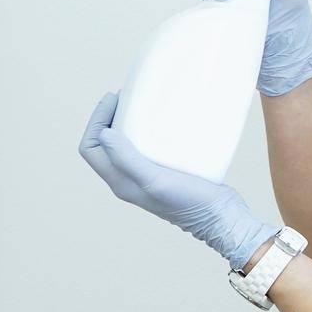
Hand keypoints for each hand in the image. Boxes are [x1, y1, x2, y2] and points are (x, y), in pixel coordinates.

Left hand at [78, 91, 277, 270]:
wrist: (220, 217)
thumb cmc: (188, 201)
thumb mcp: (155, 180)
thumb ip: (128, 160)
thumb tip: (103, 133)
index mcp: (119, 182)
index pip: (91, 148)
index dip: (96, 120)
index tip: (114, 98)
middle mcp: (128, 179)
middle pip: (105, 144)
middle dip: (110, 117)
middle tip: (128, 95)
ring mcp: (147, 176)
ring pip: (125, 145)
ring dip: (128, 122)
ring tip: (143, 103)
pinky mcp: (165, 172)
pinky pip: (147, 147)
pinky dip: (149, 130)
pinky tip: (166, 121)